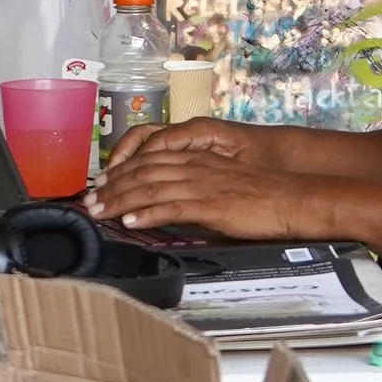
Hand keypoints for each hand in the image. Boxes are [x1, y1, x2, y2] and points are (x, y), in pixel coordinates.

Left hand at [89, 137, 319, 243]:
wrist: (290, 198)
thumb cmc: (262, 194)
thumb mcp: (222, 184)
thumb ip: (195, 189)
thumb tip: (171, 204)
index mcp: (197, 158)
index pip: (149, 160)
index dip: (121, 171)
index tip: (102, 184)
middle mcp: (195, 166)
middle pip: (142, 171)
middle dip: (112, 186)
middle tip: (90, 200)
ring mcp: (201, 184)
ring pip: (150, 187)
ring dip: (120, 201)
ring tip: (99, 212)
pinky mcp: (210, 204)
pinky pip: (171, 207)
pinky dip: (146, 215)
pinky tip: (130, 223)